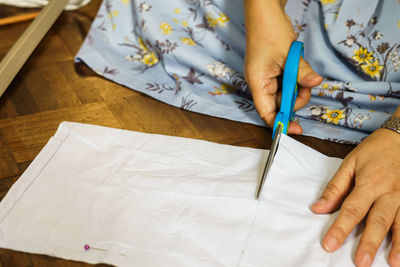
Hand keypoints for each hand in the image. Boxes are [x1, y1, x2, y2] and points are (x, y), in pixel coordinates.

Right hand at [243, 0, 321, 133]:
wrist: (265, 12)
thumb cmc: (269, 31)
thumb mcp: (288, 55)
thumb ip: (301, 73)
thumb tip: (315, 83)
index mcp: (258, 82)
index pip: (267, 111)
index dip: (279, 123)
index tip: (295, 130)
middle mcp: (261, 83)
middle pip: (278, 104)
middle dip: (295, 100)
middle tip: (307, 87)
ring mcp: (267, 77)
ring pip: (285, 93)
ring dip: (298, 88)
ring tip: (305, 74)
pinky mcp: (274, 71)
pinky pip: (287, 83)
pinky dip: (297, 80)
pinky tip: (300, 70)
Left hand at [311, 128, 399, 266]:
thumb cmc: (374, 151)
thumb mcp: (350, 163)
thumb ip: (335, 188)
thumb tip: (318, 208)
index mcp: (370, 183)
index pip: (351, 210)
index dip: (340, 228)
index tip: (330, 245)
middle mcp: (390, 192)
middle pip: (378, 220)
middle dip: (369, 243)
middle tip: (361, 262)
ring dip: (398, 244)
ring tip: (394, 263)